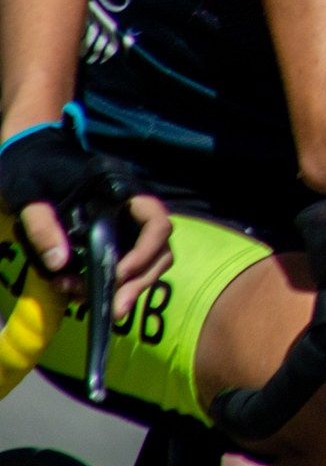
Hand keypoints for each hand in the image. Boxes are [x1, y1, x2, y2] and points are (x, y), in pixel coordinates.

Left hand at [0, 112, 173, 320]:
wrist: (27, 155)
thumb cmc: (32, 169)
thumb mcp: (30, 195)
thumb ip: (42, 228)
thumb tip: (60, 264)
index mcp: (121, 191)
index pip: (156, 221)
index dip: (146, 251)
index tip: (119, 273)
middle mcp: (131, 210)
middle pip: (158, 250)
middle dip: (138, 282)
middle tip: (114, 310)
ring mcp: (124, 225)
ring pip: (147, 262)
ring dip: (127, 288)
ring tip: (95, 307)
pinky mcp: (112, 237)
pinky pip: (125, 265)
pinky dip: (110, 284)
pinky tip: (81, 294)